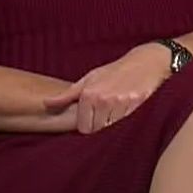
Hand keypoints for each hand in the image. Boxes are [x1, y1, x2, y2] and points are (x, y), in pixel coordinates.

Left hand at [44, 42, 171, 134]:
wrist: (146, 62)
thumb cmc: (115, 71)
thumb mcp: (89, 79)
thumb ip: (68, 95)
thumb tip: (46, 103)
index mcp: (89, 94)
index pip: (84, 127)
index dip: (88, 125)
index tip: (92, 118)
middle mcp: (104, 100)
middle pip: (97, 130)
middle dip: (100, 125)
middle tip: (104, 115)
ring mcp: (121, 103)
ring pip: (112, 128)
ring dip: (113, 123)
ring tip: (116, 110)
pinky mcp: (137, 105)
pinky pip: (126, 123)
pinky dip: (126, 119)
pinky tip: (127, 108)